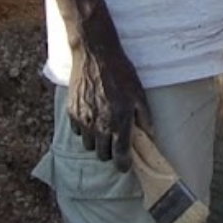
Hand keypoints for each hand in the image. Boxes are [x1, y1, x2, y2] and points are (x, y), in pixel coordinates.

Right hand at [67, 39, 149, 171]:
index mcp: (119, 121)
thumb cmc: (121, 72)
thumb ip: (144, 116)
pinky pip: (78, 132)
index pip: (120, 155)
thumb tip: (150, 134)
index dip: (123, 164)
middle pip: (103, 155)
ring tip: (104, 128)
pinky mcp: (72, 114)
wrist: (95, 56)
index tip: (125, 166)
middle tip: (116, 143)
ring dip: (97, 141)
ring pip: (89, 145)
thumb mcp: (139, 92)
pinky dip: (85, 129)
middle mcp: (99, 125)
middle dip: (110, 152)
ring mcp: (84, 121)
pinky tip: (92, 115)